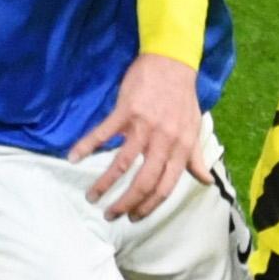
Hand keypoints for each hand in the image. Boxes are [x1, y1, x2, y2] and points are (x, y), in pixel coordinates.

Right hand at [71, 51, 216, 223]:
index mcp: (180, 148)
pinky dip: (86, 146)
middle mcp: (163, 141)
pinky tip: (73, 158)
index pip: (164, 187)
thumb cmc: (182, 97)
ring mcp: (143, 127)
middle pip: (143, 182)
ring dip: (104, 184)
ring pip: (121, 164)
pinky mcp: (126, 111)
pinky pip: (103, 133)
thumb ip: (195, 157)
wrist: (171, 62)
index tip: (135, 217)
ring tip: (91, 197)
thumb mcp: (194, 128)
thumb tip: (205, 181)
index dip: (149, 206)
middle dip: (125, 204)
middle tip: (111, 215)